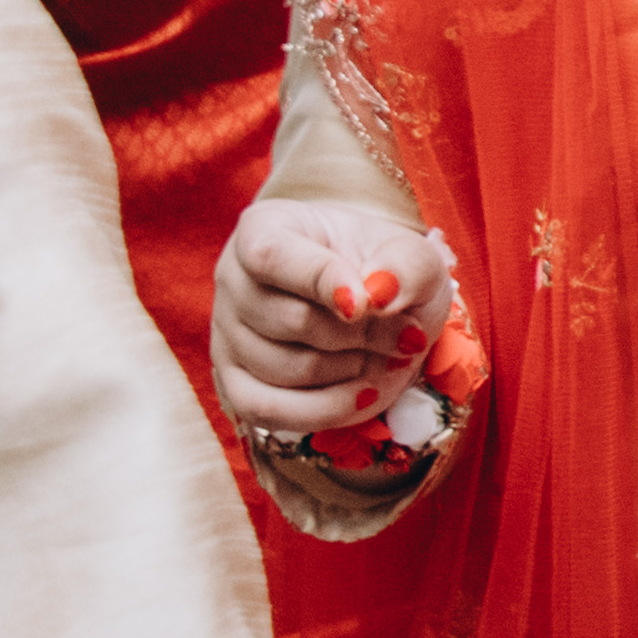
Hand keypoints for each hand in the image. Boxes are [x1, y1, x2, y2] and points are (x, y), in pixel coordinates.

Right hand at [212, 203, 461, 438]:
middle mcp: (232, 278)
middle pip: (291, 320)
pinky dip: (325, 410)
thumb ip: (405, 267)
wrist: (374, 300)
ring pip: (285, 368)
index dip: (320, 282)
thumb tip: (380, 296)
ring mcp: (227, 333)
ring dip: (352, 369)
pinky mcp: (235, 382)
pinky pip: (268, 410)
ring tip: (388, 355)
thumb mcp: (411, 255)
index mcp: (265, 227)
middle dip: (362, 334)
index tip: (367, 304)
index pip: (272, 256)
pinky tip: (366, 394)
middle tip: (407, 335)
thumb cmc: (384, 268)